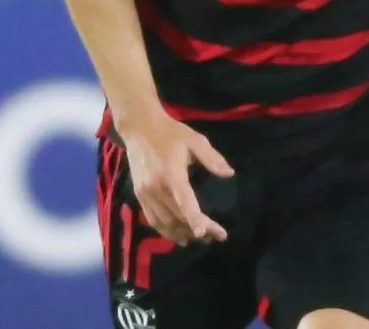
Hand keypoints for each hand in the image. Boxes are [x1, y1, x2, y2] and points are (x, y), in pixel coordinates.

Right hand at [118, 112, 234, 245]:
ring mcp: (146, 193)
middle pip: (178, 217)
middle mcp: (157, 188)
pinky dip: (166, 231)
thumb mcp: (195, 140)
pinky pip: (153, 220)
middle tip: (217, 237)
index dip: (196, 220)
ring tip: (201, 239)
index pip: (185, 203)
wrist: (140, 128)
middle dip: (198, 230)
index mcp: (172, 174)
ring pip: (165, 223)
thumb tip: (229, 174)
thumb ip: (212, 158)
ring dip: (182, 234)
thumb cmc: (170, 133)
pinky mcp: (139, 195)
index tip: (208, 233)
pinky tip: (178, 236)